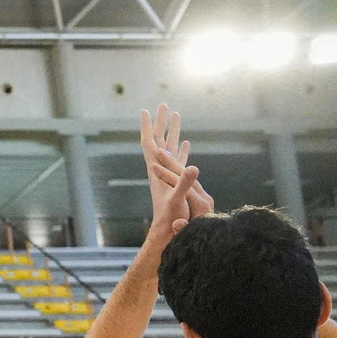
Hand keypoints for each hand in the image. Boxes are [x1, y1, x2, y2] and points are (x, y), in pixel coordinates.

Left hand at [139, 105, 213, 239]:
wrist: (167, 234)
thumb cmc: (170, 219)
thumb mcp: (178, 200)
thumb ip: (184, 183)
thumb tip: (193, 166)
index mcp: (157, 172)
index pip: (150, 144)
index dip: (148, 128)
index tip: (145, 109)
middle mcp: (160, 170)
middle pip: (159, 140)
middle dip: (161, 122)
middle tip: (163, 104)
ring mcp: (168, 175)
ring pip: (170, 147)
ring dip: (173, 132)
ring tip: (176, 115)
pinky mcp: (176, 181)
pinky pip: (179, 159)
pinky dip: (183, 149)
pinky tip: (187, 143)